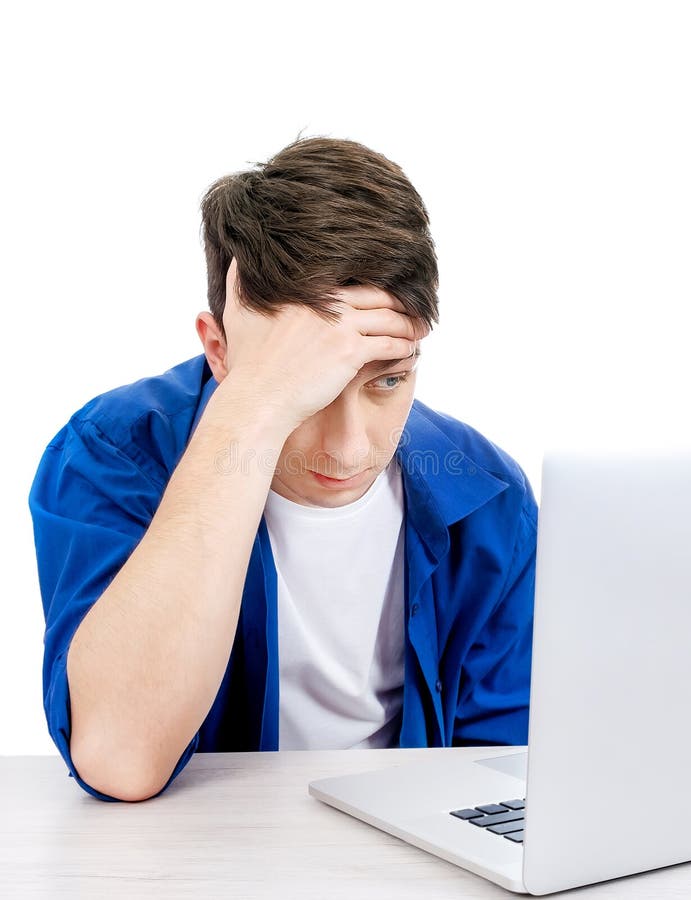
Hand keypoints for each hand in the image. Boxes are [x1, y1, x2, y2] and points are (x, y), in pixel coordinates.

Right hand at [219, 260, 428, 431]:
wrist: (258, 396)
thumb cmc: (248, 359)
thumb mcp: (238, 309)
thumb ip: (239, 278)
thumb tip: (237, 254)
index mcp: (308, 289)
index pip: (355, 279)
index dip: (377, 286)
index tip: (389, 293)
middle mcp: (328, 302)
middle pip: (379, 295)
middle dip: (402, 302)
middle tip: (416, 308)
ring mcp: (341, 326)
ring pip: (390, 319)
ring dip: (410, 325)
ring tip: (419, 330)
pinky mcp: (351, 353)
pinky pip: (390, 345)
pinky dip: (405, 347)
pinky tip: (411, 351)